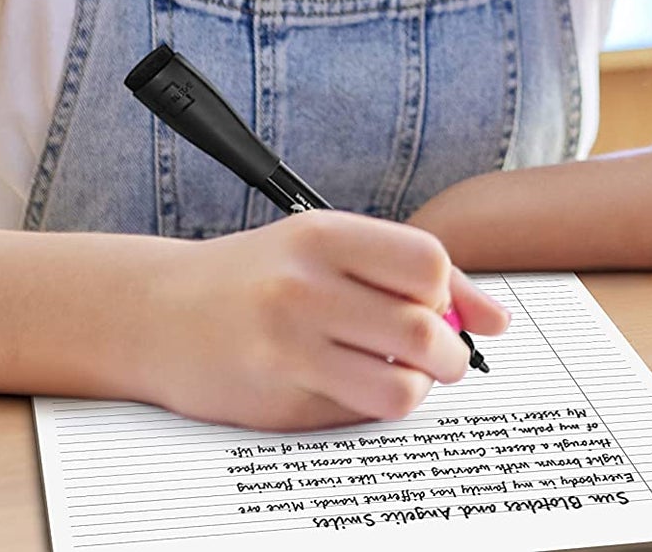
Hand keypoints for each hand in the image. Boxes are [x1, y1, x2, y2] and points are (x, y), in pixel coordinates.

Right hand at [145, 212, 509, 430]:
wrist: (156, 311)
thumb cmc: (254, 274)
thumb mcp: (321, 245)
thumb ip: (405, 270)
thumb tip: (495, 319)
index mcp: (321, 234)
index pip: (425, 261)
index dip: (453, 293)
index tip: (451, 311)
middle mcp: (303, 286)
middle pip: (422, 330)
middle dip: (450, 355)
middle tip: (440, 357)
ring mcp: (287, 348)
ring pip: (401, 387)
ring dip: (418, 388)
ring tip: (400, 375)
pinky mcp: (277, 401)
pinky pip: (359, 416)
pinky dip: (373, 407)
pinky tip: (350, 386)